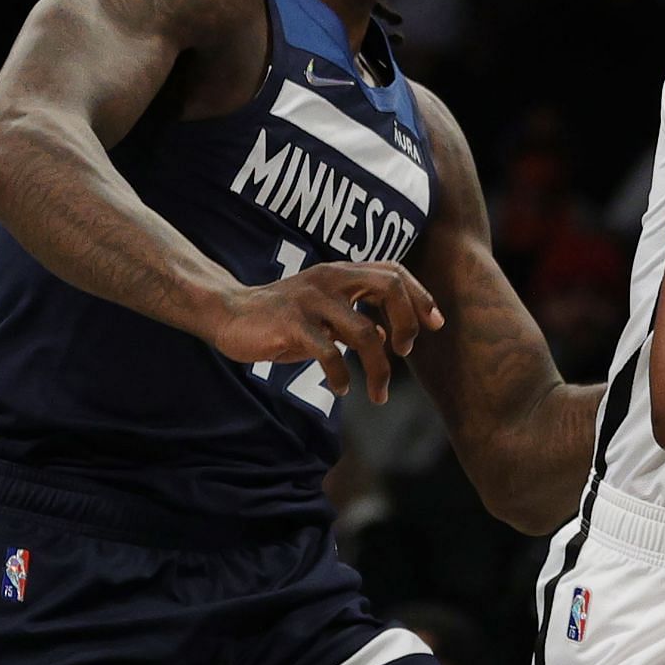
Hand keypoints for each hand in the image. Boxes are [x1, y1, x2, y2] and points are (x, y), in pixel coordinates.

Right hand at [208, 261, 444, 401]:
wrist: (229, 314)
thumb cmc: (283, 317)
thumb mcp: (326, 311)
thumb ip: (358, 315)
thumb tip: (393, 332)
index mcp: (342, 273)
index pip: (395, 272)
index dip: (420, 296)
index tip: (435, 324)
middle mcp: (331, 279)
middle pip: (389, 286)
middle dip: (408, 321)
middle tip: (405, 352)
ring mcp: (312, 300)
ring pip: (366, 331)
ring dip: (380, 368)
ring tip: (379, 393)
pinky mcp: (292, 324)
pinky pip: (330, 352)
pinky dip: (342, 375)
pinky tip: (343, 388)